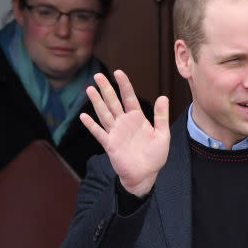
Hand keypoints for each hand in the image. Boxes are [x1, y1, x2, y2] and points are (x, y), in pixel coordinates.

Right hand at [80, 70, 169, 196]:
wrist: (145, 175)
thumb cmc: (154, 156)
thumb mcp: (162, 135)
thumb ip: (161, 116)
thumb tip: (163, 97)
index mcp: (137, 118)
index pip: (129, 97)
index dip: (124, 85)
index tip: (118, 72)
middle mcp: (124, 123)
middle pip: (113, 102)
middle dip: (106, 88)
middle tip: (98, 75)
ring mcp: (115, 133)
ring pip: (104, 113)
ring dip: (97, 102)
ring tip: (90, 89)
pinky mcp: (110, 144)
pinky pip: (99, 133)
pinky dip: (91, 125)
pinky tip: (83, 116)